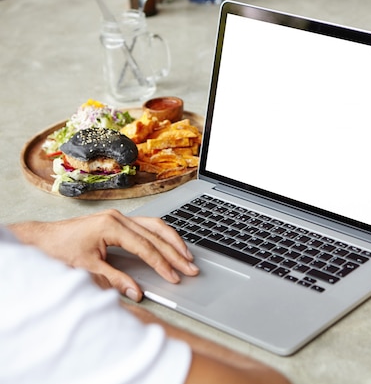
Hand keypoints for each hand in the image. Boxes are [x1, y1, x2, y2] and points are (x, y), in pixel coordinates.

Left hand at [8, 209, 198, 300]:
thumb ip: (115, 280)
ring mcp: (120, 217)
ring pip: (156, 226)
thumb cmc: (60, 250)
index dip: (162, 264)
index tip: (174, 276)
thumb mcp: (87, 269)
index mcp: (111, 226)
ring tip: (187, 256)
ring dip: (173, 241)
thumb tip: (137, 292)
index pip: (145, 247)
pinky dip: (162, 236)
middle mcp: (119, 218)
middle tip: (190, 268)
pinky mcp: (119, 220)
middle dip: (175, 253)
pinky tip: (171, 245)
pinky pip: (148, 225)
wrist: (41, 239)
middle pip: (156, 235)